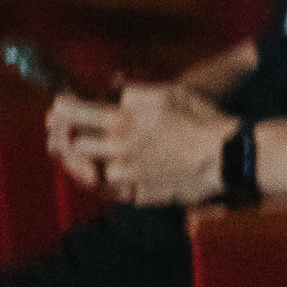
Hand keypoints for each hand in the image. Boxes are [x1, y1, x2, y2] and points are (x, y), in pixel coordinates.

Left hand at [45, 81, 233, 206]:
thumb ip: (133, 93)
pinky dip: (113, 186)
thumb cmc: (201, 120)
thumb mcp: (166, 93)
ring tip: (95, 157)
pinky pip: (117, 194)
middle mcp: (119, 150)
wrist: (227, 157)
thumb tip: (114, 91)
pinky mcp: (144, 195)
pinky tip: (120, 177)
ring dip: (90, 164)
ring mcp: (130, 176)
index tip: (60, 105)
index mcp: (122, 121)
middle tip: (70, 132)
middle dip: (70, 138)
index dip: (62, 107)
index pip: (74, 112)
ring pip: (93, 173)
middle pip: (75, 146)